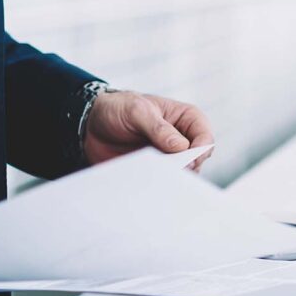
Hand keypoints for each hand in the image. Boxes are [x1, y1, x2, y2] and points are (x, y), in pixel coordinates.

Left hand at [82, 90, 215, 171]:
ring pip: (181, 176)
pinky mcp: (155, 172)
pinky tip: (144, 184)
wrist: (91, 124)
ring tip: (151, 177)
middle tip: (166, 172)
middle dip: (184, 169)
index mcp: (186, 119)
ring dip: (169, 179)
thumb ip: (158, 128)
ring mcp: (169, 158)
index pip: (205, 138)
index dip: (199, 152)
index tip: (186, 160)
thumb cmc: (118, 108)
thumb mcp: (137, 111)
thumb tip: (181, 147)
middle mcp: (182, 140)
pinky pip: (163, 184)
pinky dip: (156, 186)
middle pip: (196, 161)